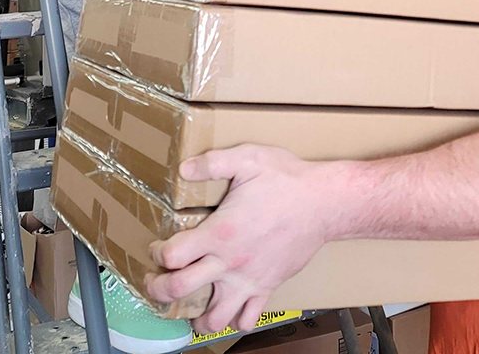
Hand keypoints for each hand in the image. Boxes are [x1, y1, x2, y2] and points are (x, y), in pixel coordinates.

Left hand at [145, 146, 336, 333]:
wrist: (323, 202)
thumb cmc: (286, 179)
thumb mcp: (247, 159)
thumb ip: (212, 163)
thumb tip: (183, 168)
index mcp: (220, 231)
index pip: (173, 255)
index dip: (158, 253)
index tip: (158, 246)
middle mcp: (230, 261)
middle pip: (180, 290)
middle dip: (159, 289)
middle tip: (155, 283)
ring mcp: (249, 279)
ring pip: (214, 318)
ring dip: (196, 315)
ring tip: (190, 304)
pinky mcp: (268, 287)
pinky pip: (248, 318)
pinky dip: (235, 319)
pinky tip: (230, 305)